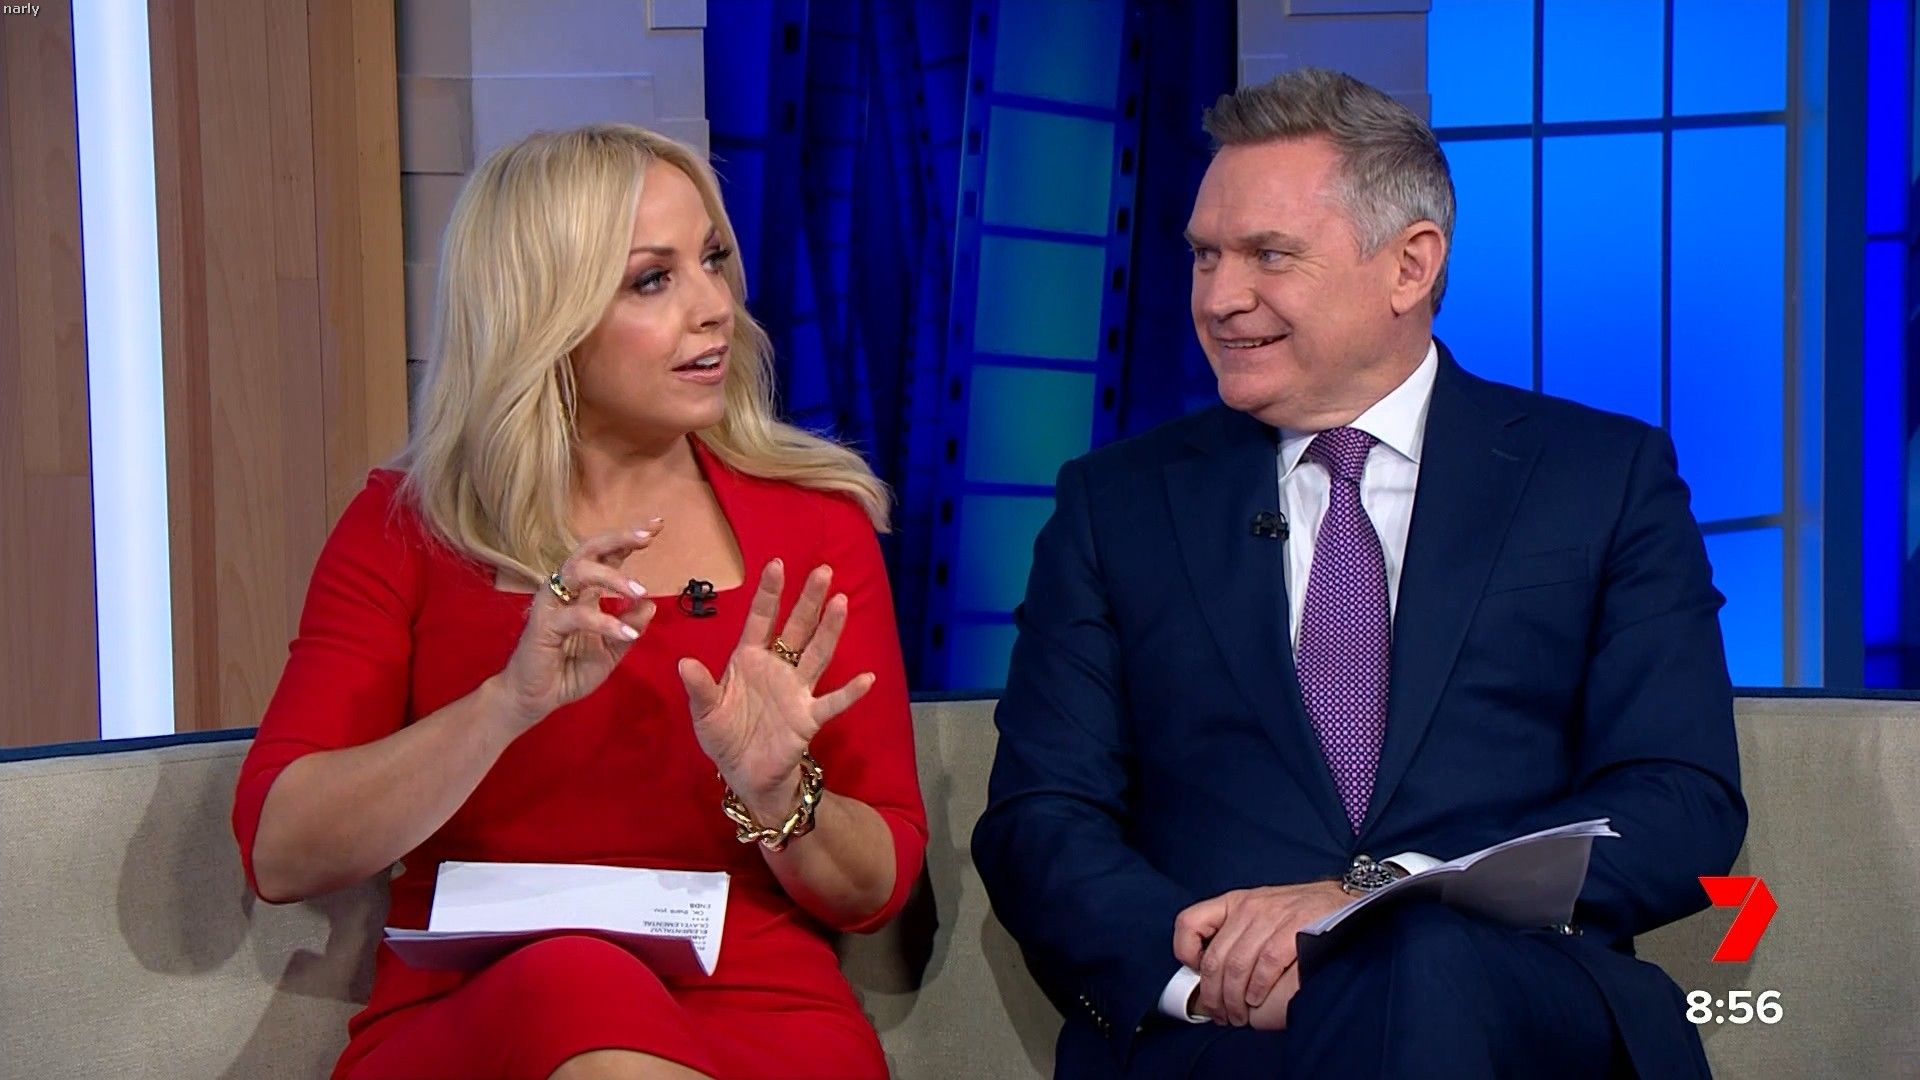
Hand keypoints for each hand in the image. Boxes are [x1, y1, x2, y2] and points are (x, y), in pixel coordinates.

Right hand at [491, 524, 660, 734]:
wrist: (536, 699)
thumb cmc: (568, 670)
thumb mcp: (611, 650)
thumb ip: (629, 626)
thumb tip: (650, 605)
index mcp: (583, 592)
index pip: (606, 556)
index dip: (629, 538)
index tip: (657, 524)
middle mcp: (565, 590)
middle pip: (588, 549)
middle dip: (618, 538)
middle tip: (647, 537)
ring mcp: (552, 604)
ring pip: (578, 571)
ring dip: (612, 577)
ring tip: (640, 590)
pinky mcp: (544, 625)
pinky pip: (577, 615)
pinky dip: (605, 622)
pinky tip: (628, 633)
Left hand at [678, 559, 875, 818]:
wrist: (744, 773)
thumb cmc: (724, 735)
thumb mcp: (705, 712)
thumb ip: (699, 688)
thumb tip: (684, 663)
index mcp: (749, 659)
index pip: (762, 619)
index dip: (770, 593)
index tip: (777, 563)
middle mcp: (778, 668)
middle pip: (797, 628)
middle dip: (808, 600)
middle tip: (823, 571)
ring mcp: (797, 691)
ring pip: (817, 655)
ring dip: (829, 630)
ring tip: (841, 602)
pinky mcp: (808, 717)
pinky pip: (832, 702)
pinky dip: (849, 693)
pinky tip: (866, 679)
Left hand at [1173, 880, 1349, 1025]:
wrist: (1344, 904)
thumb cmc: (1300, 914)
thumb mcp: (1260, 912)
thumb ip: (1236, 934)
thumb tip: (1209, 971)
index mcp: (1235, 902)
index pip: (1189, 921)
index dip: (1184, 952)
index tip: (1195, 973)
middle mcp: (1249, 907)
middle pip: (1215, 958)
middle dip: (1212, 995)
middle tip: (1219, 1013)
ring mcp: (1272, 917)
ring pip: (1236, 966)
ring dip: (1233, 1000)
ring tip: (1237, 1016)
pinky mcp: (1293, 930)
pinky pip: (1264, 965)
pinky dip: (1257, 989)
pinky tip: (1257, 1001)